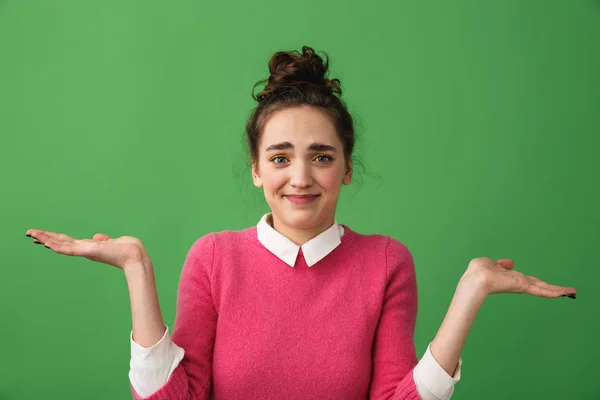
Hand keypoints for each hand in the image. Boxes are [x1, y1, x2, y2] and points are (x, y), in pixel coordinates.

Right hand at [25, 229, 147, 269]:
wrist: (135, 256)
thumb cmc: (128, 250)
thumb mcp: (113, 242)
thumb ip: (104, 240)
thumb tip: (98, 237)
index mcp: (90, 247)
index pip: (69, 242)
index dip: (56, 238)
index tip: (44, 235)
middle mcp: (85, 249)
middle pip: (61, 242)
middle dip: (45, 238)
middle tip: (30, 233)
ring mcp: (85, 251)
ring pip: (61, 245)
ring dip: (46, 239)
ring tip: (31, 234)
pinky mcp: (87, 251)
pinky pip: (68, 248)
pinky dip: (56, 245)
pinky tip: (45, 242)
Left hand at [462, 257, 576, 298]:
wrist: (476, 279)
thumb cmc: (478, 271)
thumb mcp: (490, 264)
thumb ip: (501, 264)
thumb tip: (510, 263)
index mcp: (510, 278)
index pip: (527, 280)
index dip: (537, 282)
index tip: (546, 285)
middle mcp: (518, 283)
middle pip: (539, 285)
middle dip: (553, 288)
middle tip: (568, 291)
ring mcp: (521, 285)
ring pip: (543, 288)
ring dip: (558, 290)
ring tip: (572, 292)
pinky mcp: (523, 286)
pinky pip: (541, 290)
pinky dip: (554, 291)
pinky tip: (565, 293)